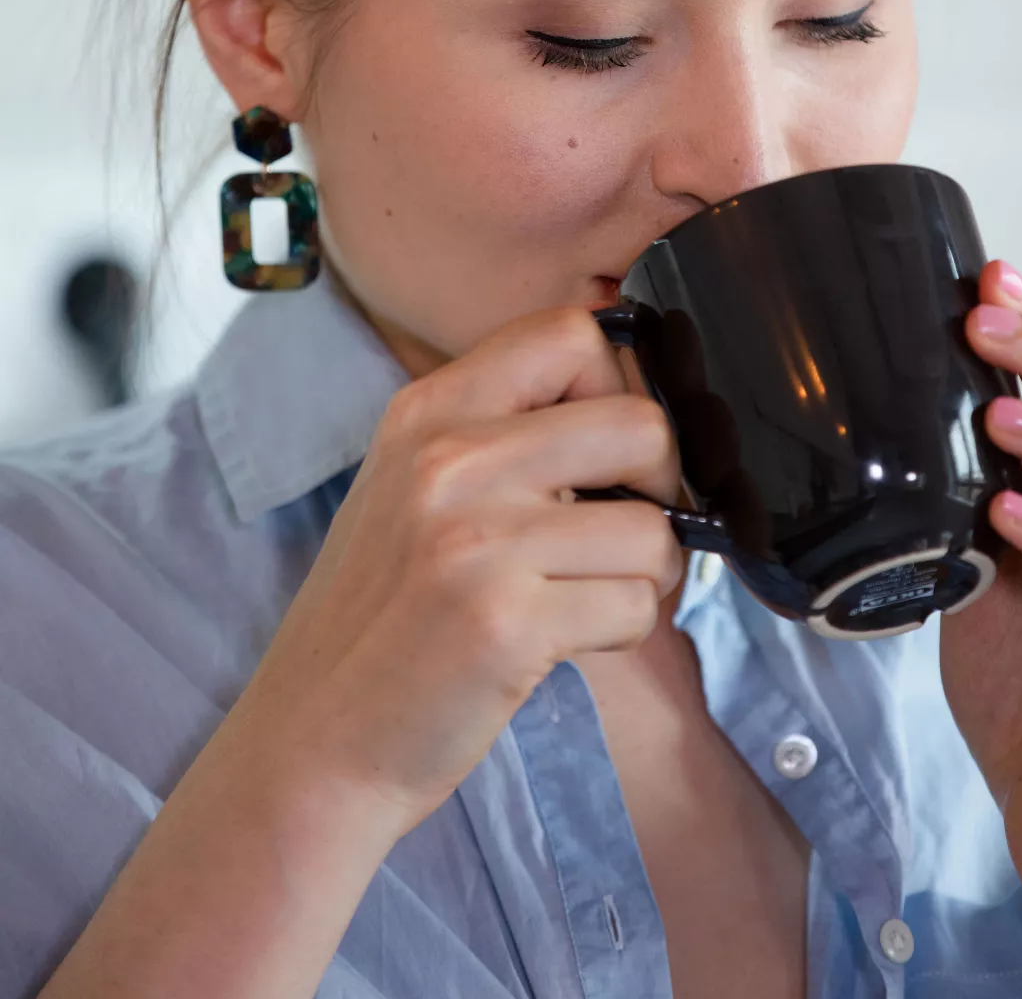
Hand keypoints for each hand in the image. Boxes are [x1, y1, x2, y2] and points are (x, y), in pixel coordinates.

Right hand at [232, 306, 684, 833]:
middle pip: (640, 423)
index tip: (604, 451)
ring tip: (590, 597)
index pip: (572, 331)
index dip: (617, 386)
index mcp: (428, 410)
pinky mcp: (507, 624)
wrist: (312, 740)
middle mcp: (450, 459)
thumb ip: (501, 429)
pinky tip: (565, 643)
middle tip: (623, 530)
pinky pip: (636, 606)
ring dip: (648, 575)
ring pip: (654, 529)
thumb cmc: (381, 614)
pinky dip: (625, 632)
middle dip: (660, 484)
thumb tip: (634, 408)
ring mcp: (478, 541)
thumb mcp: (413, 482)